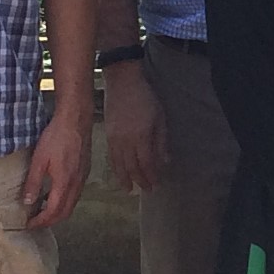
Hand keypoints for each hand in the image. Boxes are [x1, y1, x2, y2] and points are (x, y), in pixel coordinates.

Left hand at [23, 112, 91, 229]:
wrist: (76, 120)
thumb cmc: (56, 137)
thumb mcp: (39, 159)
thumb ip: (33, 182)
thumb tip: (27, 202)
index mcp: (64, 183)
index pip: (53, 212)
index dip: (41, 222)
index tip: (29, 224)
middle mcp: (77, 184)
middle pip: (66, 212)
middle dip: (50, 221)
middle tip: (35, 222)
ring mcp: (83, 178)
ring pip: (72, 204)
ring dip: (58, 211)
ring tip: (42, 210)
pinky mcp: (85, 171)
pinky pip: (76, 194)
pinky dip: (65, 201)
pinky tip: (55, 194)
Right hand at [104, 68, 167, 193]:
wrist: (122, 82)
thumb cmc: (145, 98)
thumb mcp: (159, 118)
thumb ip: (161, 141)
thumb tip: (165, 161)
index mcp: (141, 137)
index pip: (146, 164)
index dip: (151, 176)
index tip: (157, 184)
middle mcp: (125, 142)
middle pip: (132, 167)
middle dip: (140, 181)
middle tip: (147, 190)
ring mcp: (114, 139)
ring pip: (119, 165)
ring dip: (125, 178)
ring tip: (130, 189)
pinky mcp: (107, 135)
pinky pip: (111, 157)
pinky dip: (115, 168)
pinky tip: (119, 173)